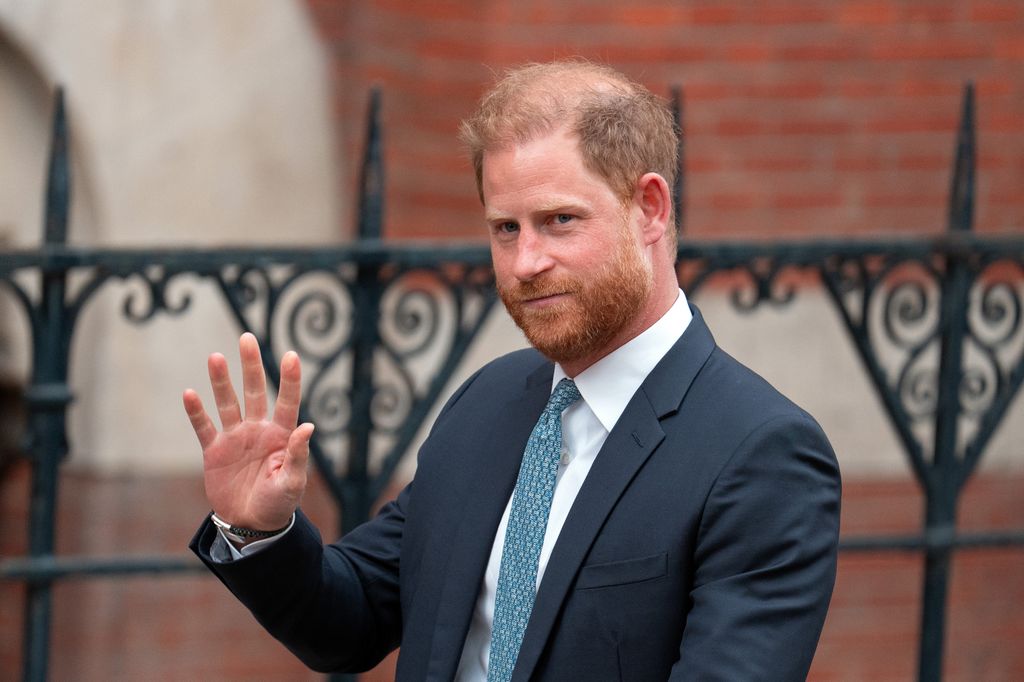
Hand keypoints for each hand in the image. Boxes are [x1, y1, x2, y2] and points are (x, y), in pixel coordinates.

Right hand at [183, 332, 313, 530]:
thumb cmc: (278, 504)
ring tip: (216, 357)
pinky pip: (204, 428)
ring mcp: (235, 438)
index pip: (287, 401)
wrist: (251, 525)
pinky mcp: (214, 451)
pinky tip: (190, 393)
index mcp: (281, 435)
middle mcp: (258, 430)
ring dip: (222, 381)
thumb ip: (298, 455)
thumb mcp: (293, 483)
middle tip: (247, 337)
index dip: (289, 379)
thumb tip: (308, 426)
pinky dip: (196, 412)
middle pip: (255, 391)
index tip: (291, 355)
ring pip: (228, 403)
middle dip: (252, 366)